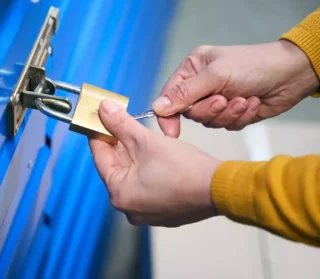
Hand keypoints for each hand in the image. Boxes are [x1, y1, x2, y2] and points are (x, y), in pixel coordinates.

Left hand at [89, 99, 219, 226]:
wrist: (220, 188)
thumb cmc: (183, 168)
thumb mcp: (146, 140)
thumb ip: (121, 123)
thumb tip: (104, 108)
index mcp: (118, 193)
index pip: (100, 156)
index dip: (99, 131)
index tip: (99, 116)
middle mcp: (128, 208)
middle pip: (117, 166)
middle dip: (119, 142)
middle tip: (121, 119)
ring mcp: (146, 212)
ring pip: (133, 175)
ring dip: (135, 154)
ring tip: (140, 133)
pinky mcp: (163, 211)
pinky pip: (148, 185)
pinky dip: (149, 169)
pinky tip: (156, 154)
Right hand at [153, 40, 319, 136]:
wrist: (292, 74)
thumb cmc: (252, 66)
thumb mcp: (216, 76)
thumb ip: (185, 94)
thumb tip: (156, 108)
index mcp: (193, 68)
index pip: (170, 95)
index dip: (169, 115)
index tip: (172, 133)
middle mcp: (203, 84)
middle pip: (192, 112)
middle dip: (211, 110)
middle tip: (225, 100)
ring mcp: (219, 99)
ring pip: (210, 122)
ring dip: (229, 114)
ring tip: (245, 100)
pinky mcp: (234, 113)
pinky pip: (228, 125)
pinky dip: (241, 117)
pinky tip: (253, 103)